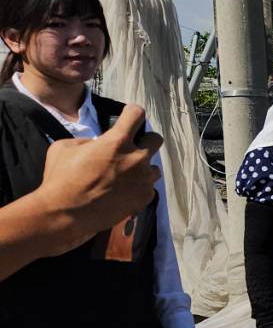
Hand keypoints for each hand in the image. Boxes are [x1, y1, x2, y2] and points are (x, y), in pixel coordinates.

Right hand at [39, 105, 160, 242]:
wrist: (65, 214)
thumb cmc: (61, 178)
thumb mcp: (66, 147)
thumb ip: (88, 141)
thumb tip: (98, 144)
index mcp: (117, 141)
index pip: (137, 114)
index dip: (132, 113)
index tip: (129, 117)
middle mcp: (136, 157)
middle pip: (156, 139)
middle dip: (144, 141)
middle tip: (129, 149)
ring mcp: (143, 178)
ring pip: (154, 166)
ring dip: (142, 168)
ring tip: (124, 176)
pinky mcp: (145, 197)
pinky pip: (148, 187)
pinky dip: (138, 187)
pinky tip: (123, 192)